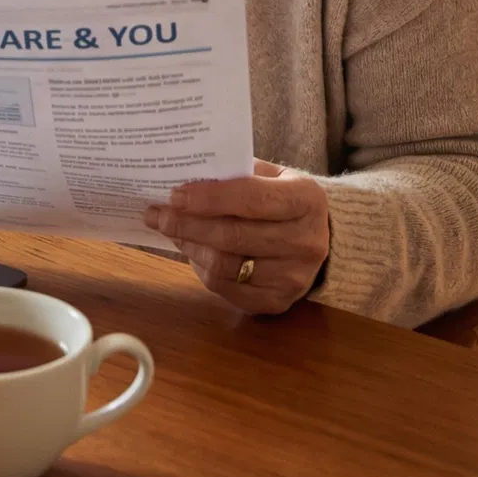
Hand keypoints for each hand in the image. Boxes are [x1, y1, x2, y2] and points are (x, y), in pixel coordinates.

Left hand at [142, 159, 329, 315]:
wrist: (319, 238)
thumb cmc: (285, 199)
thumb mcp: (272, 176)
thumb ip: (237, 174)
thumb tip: (186, 176)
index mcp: (307, 200)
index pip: (252, 199)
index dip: (210, 198)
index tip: (175, 195)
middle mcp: (306, 242)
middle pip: (234, 236)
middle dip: (189, 224)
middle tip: (158, 213)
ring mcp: (293, 277)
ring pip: (225, 265)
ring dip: (190, 246)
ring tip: (170, 229)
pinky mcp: (278, 302)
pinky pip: (226, 288)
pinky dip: (201, 268)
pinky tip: (192, 250)